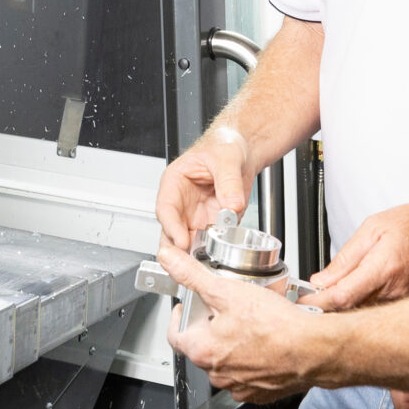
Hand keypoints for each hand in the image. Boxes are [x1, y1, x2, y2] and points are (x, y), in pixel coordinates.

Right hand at [156, 128, 249, 250]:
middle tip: (188, 262)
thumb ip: (229, 181)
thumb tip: (232, 205)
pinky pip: (209, 243)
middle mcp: (181, 203)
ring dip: (194, 254)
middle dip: (177, 249)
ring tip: (203, 263)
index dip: (171, 227)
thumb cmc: (224, 146)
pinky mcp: (211, 226)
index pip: (166, 208)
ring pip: (187, 242)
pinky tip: (218, 257)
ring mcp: (195, 217)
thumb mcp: (227, 157)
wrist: (242, 151)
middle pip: (171, 231)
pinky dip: (212, 252)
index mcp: (174, 182)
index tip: (181, 241)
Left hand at [158, 243, 327, 402]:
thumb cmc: (277, 326)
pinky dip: (252, 361)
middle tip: (227, 310)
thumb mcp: (228, 291)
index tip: (188, 307)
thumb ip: (193, 275)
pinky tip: (265, 345)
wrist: (313, 350)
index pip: (175, 334)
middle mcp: (218, 374)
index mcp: (203, 351)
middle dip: (210, 327)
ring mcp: (239, 386)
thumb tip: (170, 260)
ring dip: (232, 346)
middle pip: (202, 347)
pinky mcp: (260, 392)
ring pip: (226, 362)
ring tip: (250, 326)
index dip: (180, 315)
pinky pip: (248, 375)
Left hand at [310, 200, 408, 311]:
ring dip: (346, 305)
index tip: (302, 302)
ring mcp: (404, 301)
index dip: (317, 303)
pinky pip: (380, 309)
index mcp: (383, 269)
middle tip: (312, 296)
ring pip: (364, 311)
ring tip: (334, 291)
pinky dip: (365, 303)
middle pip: (350, 310)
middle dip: (327, 306)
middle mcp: (394, 291)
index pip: (340, 298)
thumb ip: (346, 256)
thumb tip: (323, 278)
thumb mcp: (375, 227)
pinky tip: (360, 291)